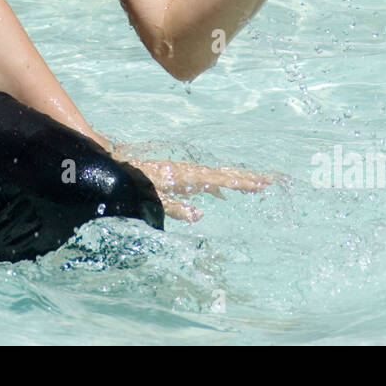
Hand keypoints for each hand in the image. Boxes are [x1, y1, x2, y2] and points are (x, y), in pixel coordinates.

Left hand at [127, 158, 274, 222]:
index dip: (240, 183)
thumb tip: (200, 215)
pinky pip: (205, 180)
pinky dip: (218, 185)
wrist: (118, 170)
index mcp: (187, 177)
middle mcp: (189, 172)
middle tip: (268, 180)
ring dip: (234, 179)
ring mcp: (185, 174)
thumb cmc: (135, 186)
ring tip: (254, 184)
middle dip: (245, 178)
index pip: (220, 180)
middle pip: (223, 174)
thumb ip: (176, 208)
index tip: (260, 183)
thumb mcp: (154, 200)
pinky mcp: (179, 177)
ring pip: (216, 176)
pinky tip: (221, 194)